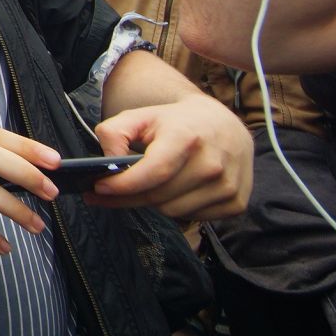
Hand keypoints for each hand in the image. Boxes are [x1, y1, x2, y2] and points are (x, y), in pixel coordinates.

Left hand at [88, 92, 250, 219]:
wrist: (223, 125)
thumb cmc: (176, 123)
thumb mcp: (140, 117)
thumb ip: (114, 134)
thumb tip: (108, 163)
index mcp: (187, 137)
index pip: (153, 172)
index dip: (122, 185)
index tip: (98, 188)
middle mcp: (212, 163)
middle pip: (158, 197)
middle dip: (130, 196)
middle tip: (112, 192)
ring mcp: (228, 185)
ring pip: (174, 212)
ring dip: (156, 202)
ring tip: (153, 184)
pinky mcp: (237, 203)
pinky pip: (194, 218)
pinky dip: (179, 208)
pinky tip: (178, 190)